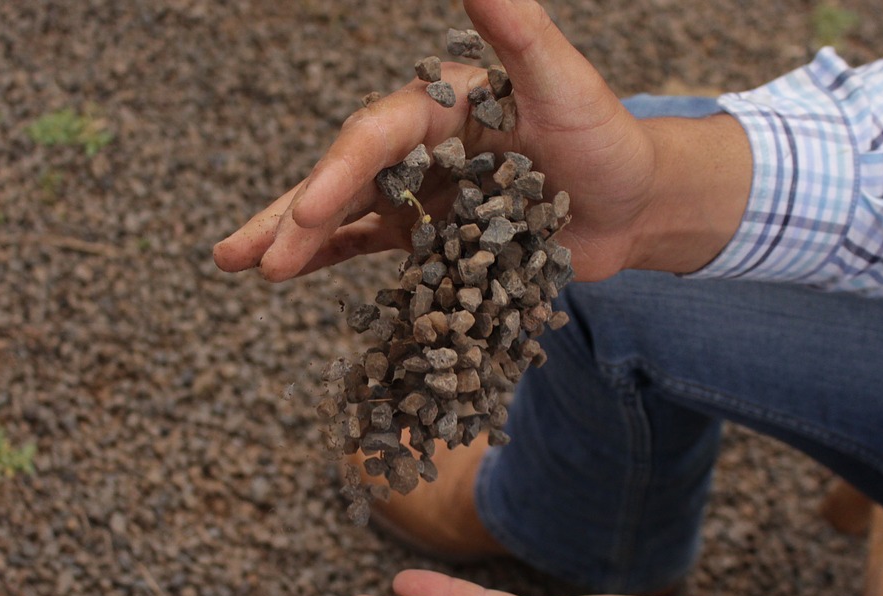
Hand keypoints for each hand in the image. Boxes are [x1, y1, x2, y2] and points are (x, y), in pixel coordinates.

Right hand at [213, 0, 750, 282]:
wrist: (636, 201)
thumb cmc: (606, 136)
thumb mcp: (565, 84)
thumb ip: (520, 34)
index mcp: (439, 105)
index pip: (374, 138)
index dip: (336, 176)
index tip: (305, 215)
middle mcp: (421, 146)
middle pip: (344, 178)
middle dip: (294, 217)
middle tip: (246, 256)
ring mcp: (424, 193)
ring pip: (348, 216)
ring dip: (298, 242)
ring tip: (247, 268)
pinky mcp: (436, 236)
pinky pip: (378, 247)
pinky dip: (338, 260)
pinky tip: (296, 274)